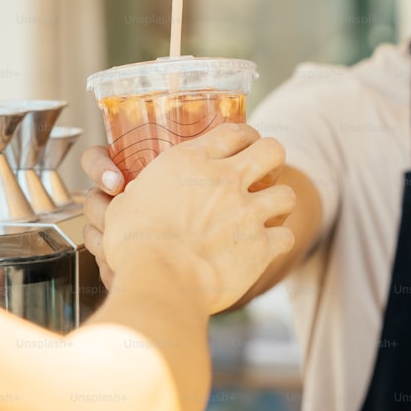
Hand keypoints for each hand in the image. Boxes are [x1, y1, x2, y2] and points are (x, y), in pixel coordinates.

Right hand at [83, 124, 294, 313]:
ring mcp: (247, 211)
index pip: (232, 132)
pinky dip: (279, 241)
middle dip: (272, 160)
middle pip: (272, 150)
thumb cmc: (134, 244)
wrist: (159, 279)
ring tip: (271, 210)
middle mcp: (224, 180)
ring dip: (279, 201)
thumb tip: (128, 199)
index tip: (244, 143)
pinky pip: (286, 236)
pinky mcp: (261, 245)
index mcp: (190, 161)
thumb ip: (136, 196)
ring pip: (287, 193)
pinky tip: (269, 246)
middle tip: (266, 171)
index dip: (244, 136)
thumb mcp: (124, 206)